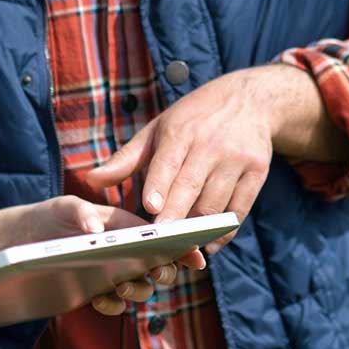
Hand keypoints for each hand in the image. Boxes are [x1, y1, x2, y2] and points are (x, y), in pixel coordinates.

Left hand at [0, 196, 204, 316]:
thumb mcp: (60, 207)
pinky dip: (114, 305)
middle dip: (164, 270)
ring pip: (140, 286)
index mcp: (122, 223)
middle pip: (157, 263)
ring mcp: (109, 272)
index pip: (159, 233)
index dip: (182, 245)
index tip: (196, 256)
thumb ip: (80, 213)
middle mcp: (121, 249)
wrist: (11, 246)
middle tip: (157, 272)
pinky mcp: (93, 292)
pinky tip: (100, 299)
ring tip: (121, 285)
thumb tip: (99, 230)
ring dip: (139, 289)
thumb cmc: (43, 217)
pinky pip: (115, 303)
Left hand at [83, 67, 285, 253]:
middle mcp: (211, 144)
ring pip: (215, 205)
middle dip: (176, 218)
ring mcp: (237, 159)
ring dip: (197, 231)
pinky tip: (207, 243)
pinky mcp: (257, 172)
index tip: (150, 209)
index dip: (159, 186)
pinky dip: (223, 232)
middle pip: (191, 189)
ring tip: (178, 248)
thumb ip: (126, 159)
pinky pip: (239, 210)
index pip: (168, 162)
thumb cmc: (193, 119)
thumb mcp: (158, 129)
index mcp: (182, 131)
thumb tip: (90, 181)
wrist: (249, 100)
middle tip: (160, 243)